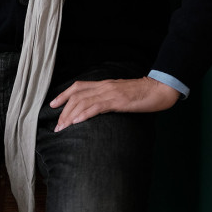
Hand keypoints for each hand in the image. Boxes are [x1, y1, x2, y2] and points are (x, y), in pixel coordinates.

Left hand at [50, 77, 179, 131]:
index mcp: (104, 84)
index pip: (78, 86)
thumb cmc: (142, 94)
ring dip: (70, 115)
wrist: (158, 89)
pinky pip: (97, 107)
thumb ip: (108, 98)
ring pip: (84, 101)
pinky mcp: (118, 101)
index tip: (52, 105)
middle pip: (77, 95)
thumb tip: (97, 108)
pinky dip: (84, 113)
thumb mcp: (121, 94)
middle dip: (64, 110)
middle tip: (57, 126)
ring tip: (62, 127)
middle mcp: (104, 86)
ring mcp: (110, 93)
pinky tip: (77, 121)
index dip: (63, 94)